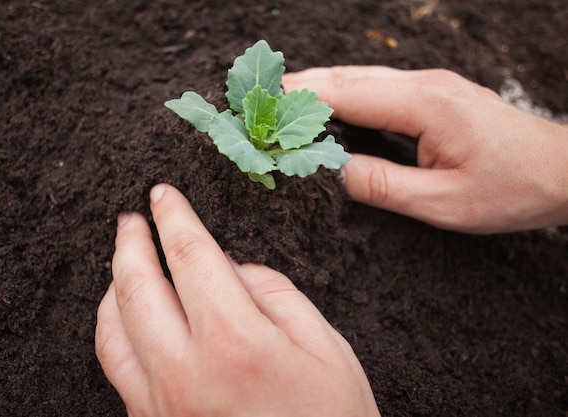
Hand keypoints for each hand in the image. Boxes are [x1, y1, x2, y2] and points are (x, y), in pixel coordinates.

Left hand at [95, 184, 379, 416]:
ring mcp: (161, 402)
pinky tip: (122, 314)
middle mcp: (186, 371)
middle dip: (131, 241)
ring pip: (111, 327)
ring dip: (111, 283)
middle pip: (137, 285)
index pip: (189, 255)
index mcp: (235, 341)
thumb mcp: (324, 345)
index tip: (163, 195)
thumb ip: (274, 292)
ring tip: (123, 258)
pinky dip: (110, 328)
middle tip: (132, 218)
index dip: (174, 217)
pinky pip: (114, 366)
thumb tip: (230, 267)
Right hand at [283, 66, 567, 233]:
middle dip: (294, 88)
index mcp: (423, 104)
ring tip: (274, 104)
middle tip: (252, 102)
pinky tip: (321, 108)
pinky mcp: (430, 93)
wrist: (563, 169)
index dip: (295, 103)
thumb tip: (331, 171)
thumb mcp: (444, 203)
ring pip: (356, 76)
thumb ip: (383, 185)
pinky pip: (373, 85)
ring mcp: (427, 83)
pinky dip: (338, 94)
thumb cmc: (511, 188)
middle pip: (343, 75)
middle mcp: (422, 83)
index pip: (342, 93)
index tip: (257, 113)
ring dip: (314, 88)